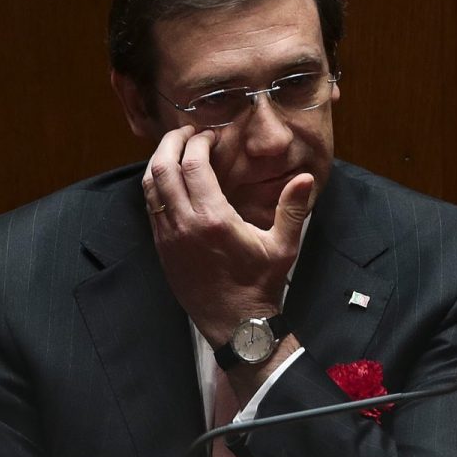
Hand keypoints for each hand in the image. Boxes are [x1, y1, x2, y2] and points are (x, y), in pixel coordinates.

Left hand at [143, 125, 314, 345]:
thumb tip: (306, 177)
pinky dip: (156, 185)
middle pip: (162, 168)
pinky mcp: (162, 248)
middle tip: (187, 131)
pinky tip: (171, 179)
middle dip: (171, 142)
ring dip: (160, 161)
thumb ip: (292, 209)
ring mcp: (168, 237)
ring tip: (177, 149)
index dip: (198, 142)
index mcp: (213, 219)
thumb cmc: (260, 284)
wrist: (235, 325)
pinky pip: (150, 207)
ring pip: (150, 186)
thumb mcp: (283, 246)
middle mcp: (184, 224)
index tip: (210, 135)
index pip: (193, 164)